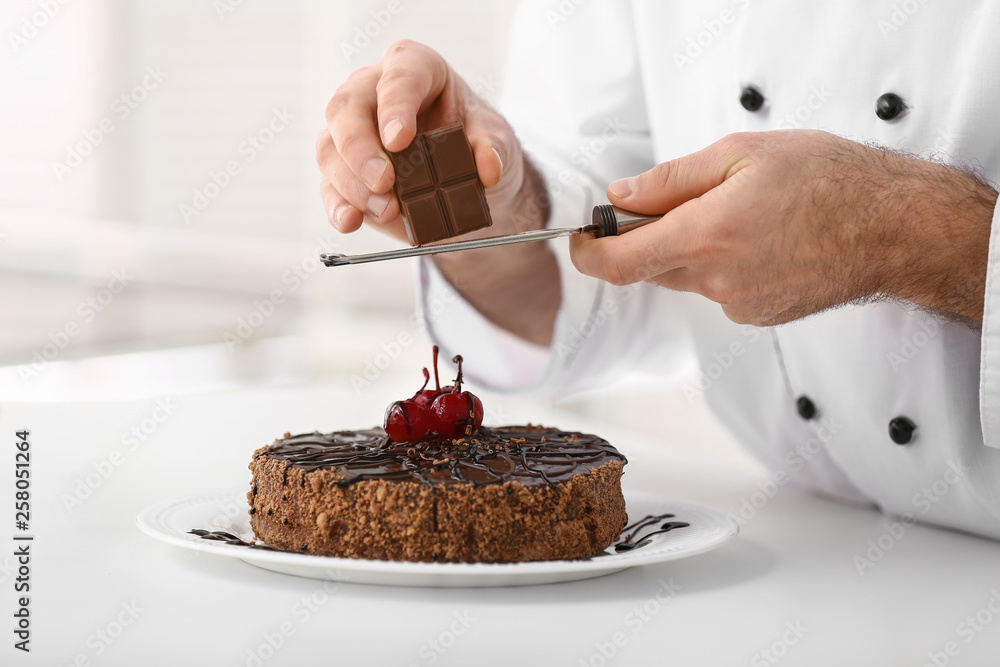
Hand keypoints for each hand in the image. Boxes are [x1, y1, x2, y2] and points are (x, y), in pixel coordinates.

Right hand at [317, 39, 559, 344]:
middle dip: (361, 149)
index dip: (395, 106)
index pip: (398, 76)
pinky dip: (338, 206)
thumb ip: (494, 149)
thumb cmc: (476, 143)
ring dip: (352, 184)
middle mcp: (374, 92)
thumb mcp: (497, 140)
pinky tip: (350, 221)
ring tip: (386, 210)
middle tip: (385, 183)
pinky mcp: (344, 171)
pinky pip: (329, 185)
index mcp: (415, 68)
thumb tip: (488, 168)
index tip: (400, 140)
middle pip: (347, 109)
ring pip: (331, 148)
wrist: (465, 182)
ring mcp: (353, 131)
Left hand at [571, 130, 997, 326]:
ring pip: (689, 278)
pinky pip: (720, 290)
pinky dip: (725, 265)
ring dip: (695, 249)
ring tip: (745, 214)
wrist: (896, 227)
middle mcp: (717, 280)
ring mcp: (740, 304)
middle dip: (654, 236)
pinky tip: (765, 240)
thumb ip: (671, 179)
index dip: (588, 254)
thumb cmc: (830, 179)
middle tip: (687, 198)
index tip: (580, 239)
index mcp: (706, 235)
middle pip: (653, 267)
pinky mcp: (760, 315)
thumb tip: (621, 197)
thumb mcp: (743, 152)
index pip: (619, 263)